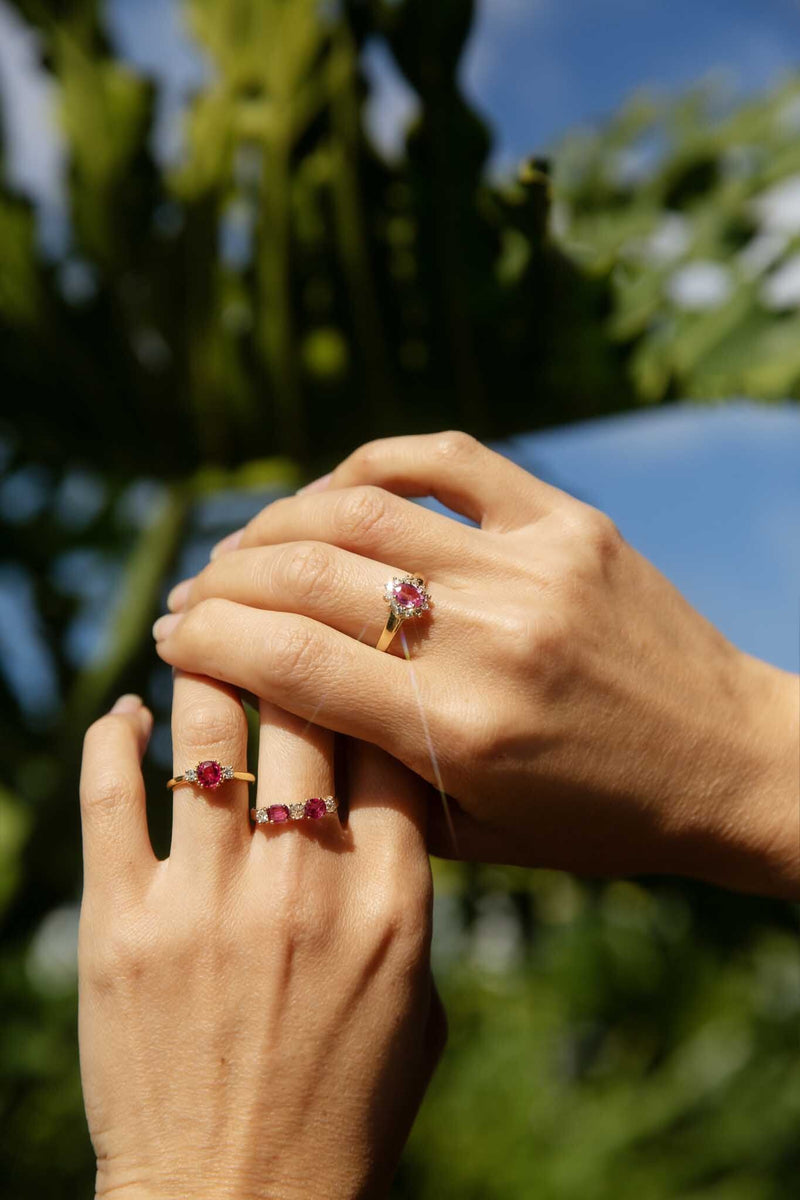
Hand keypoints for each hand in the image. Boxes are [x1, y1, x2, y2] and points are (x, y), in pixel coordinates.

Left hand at [79, 680, 443, 1199]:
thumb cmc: (347, 1109)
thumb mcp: (419, 1001)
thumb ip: (407, 897)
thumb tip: (382, 807)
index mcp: (392, 900)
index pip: (387, 737)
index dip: (373, 674)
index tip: (356, 642)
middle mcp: (305, 885)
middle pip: (302, 711)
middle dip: (290, 644)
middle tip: (270, 608)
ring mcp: (209, 902)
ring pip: (205, 731)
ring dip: (202, 667)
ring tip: (194, 637)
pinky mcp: (123, 928)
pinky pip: (110, 796)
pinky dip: (111, 739)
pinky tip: (123, 715)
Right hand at [153, 433, 798, 897]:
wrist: (730, 763)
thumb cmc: (601, 820)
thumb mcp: (476, 834)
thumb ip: (370, 774)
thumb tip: (270, 702)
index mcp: (463, 732)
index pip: (291, 664)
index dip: (209, 643)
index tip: (169, 641)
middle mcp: (492, 637)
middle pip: (310, 578)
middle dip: (224, 585)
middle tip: (190, 599)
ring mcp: (534, 566)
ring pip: (362, 508)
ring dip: (278, 523)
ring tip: (243, 552)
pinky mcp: (570, 522)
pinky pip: (448, 460)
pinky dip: (372, 464)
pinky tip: (333, 491)